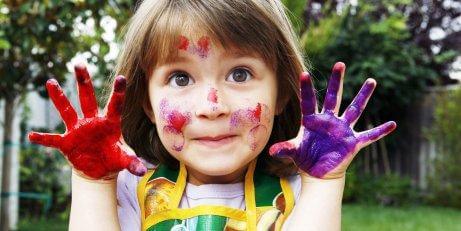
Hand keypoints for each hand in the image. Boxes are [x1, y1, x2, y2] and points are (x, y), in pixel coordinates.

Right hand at [28, 65, 146, 178]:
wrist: (99, 169)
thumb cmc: (114, 158)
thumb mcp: (124, 160)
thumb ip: (132, 162)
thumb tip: (141, 171)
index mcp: (110, 123)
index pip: (115, 105)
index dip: (118, 92)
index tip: (121, 77)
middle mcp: (92, 122)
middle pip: (88, 98)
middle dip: (84, 81)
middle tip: (79, 63)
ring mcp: (78, 130)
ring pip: (67, 110)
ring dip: (59, 98)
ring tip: (51, 82)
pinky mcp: (67, 142)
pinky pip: (53, 139)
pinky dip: (43, 138)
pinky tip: (32, 135)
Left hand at [269, 62, 395, 178]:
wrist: (318, 172)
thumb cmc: (305, 158)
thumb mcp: (294, 152)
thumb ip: (285, 148)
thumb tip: (271, 151)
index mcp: (312, 121)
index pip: (308, 101)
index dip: (306, 88)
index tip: (304, 73)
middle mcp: (329, 120)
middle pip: (333, 97)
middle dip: (337, 81)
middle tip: (339, 63)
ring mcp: (342, 130)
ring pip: (354, 109)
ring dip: (363, 96)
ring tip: (371, 80)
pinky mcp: (352, 142)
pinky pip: (369, 136)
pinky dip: (380, 131)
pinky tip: (393, 124)